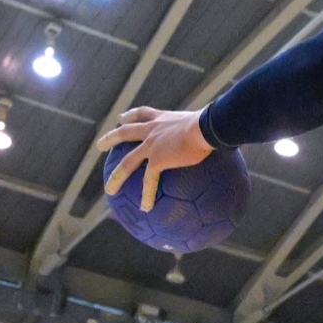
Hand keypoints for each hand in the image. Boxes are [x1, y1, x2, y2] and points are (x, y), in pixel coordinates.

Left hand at [96, 107, 211, 212]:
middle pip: (125, 132)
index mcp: (163, 119)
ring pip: (127, 162)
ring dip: (117, 177)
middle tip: (100, 146)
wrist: (207, 127)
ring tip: (110, 190)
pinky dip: (147, 195)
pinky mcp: (157, 160)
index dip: (130, 116)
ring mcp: (152, 145)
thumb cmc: (212, 123)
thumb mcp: (206, 122)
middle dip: (111, 138)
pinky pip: (148, 181)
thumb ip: (205, 130)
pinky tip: (145, 208)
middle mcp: (153, 129)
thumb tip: (221, 134)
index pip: (142, 114)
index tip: (121, 119)